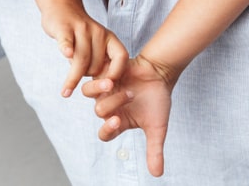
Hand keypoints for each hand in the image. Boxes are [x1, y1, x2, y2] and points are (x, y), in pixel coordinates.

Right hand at [42, 5, 128, 97]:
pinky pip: (67, 40)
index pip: (121, 57)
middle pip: (96, 64)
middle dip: (87, 76)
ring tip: (66, 92)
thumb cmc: (80, 33)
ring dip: (73, 78)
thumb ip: (101, 62)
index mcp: (109, 38)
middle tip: (78, 77)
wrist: (62, 6)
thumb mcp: (97, 45)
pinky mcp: (64, 28)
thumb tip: (103, 89)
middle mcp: (98, 32)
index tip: (109, 86)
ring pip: (81, 59)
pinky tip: (67, 55)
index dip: (117, 73)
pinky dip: (67, 48)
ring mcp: (81, 29)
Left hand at [82, 54, 172, 176]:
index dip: (107, 129)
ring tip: (112, 84)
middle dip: (113, 103)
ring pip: (89, 93)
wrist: (160, 72)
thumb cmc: (157, 100)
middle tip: (130, 95)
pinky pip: (91, 75)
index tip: (117, 120)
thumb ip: (154, 150)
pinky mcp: (103, 72)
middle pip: (98, 111)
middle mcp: (109, 106)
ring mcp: (104, 89)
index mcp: (119, 122)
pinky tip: (113, 73)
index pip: (104, 133)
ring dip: (100, 89)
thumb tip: (158, 175)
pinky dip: (99, 75)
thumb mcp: (157, 127)